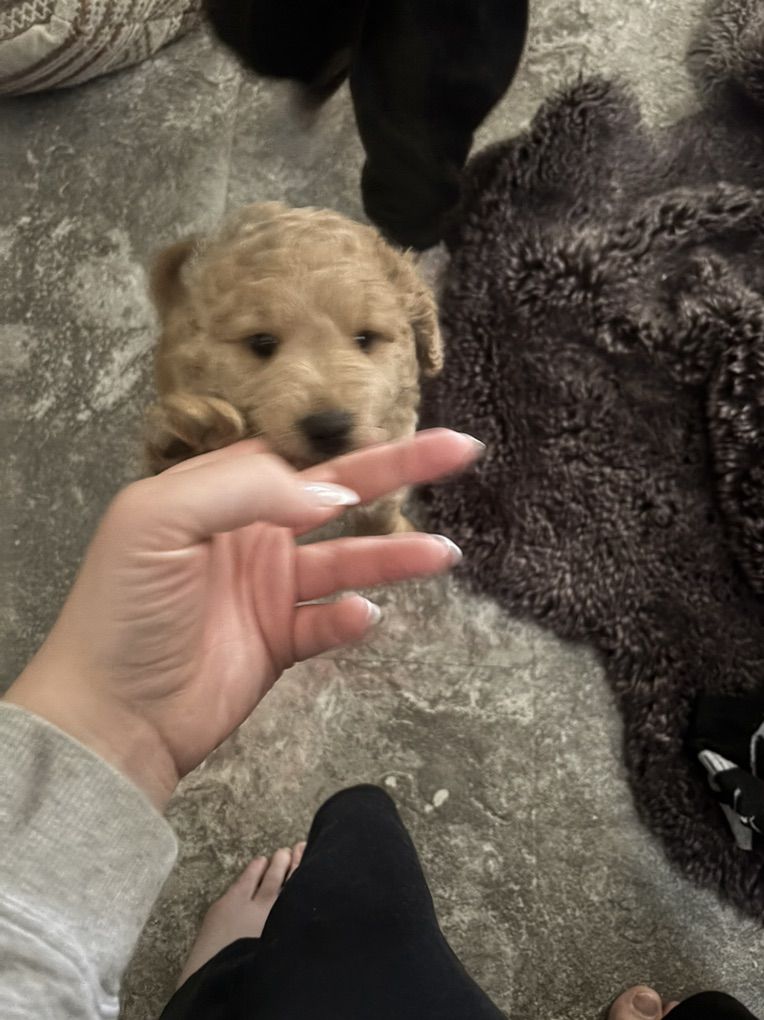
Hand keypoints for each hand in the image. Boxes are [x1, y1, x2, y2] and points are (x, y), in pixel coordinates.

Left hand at [4, 430, 480, 808]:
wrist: (111, 715)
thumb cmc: (120, 611)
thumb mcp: (158, 519)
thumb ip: (244, 488)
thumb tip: (327, 493)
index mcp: (218, 495)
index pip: (294, 457)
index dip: (343, 448)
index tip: (381, 454)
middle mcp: (249, 535)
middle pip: (339, 495)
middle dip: (400, 471)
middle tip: (458, 451)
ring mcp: (266, 591)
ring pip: (348, 560)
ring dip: (397, 556)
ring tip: (443, 555)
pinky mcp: (278, 642)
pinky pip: (329, 623)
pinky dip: (352, 619)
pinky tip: (364, 616)